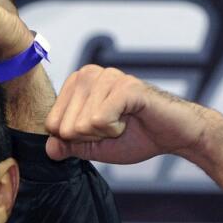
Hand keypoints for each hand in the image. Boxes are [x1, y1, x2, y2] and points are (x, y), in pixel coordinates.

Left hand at [44, 66, 213, 163]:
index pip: (52, 125)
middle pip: (65, 126)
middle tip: (114, 127)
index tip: (100, 131)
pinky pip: (100, 120)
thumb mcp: (93, 146)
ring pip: (82, 124)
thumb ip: (68, 146)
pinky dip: (115, 130)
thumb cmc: (135, 136)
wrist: (173, 135)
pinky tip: (130, 119)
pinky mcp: (125, 86)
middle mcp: (87, 74)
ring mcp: (106, 76)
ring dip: (105, 133)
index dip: (77, 139)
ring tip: (123, 122)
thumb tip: (49, 149)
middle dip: (90, 138)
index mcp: (75, 85)